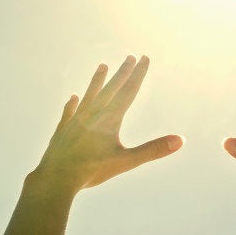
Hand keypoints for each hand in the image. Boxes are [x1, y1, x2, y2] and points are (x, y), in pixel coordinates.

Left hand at [5, 55, 183, 234]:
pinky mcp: (64, 129)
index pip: (128, 91)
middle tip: (130, 57)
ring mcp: (76, 120)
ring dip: (97, 81)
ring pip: (90, 95)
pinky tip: (73, 97)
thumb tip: (180, 140)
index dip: (138, 74)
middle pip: (110, 88)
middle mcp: (93, 113)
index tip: (144, 58)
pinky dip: (73, 103)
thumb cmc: (92, 170)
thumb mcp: (126, 161)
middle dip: (122, 73)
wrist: (55, 177)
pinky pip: (70, 111)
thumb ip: (152, 150)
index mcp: (109, 118)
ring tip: (102, 66)